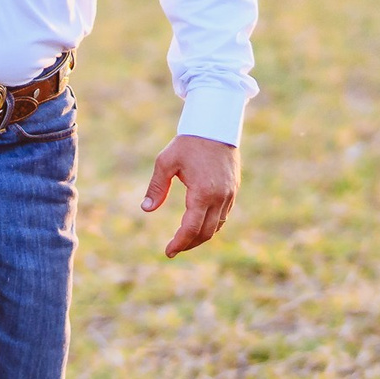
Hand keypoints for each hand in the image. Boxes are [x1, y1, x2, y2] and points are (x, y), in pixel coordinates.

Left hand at [142, 134, 238, 256]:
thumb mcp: (166, 162)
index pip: (191, 229)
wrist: (216, 126)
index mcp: (202, 193)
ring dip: (201, 236)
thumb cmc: (188, 143)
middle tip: (174, 249)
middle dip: (189, 244)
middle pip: (206, 233)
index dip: (179, 243)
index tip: (168, 252)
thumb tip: (146, 209)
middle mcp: (219, 198)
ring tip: (184, 239)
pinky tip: (199, 224)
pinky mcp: (233, 190)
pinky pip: (223, 216)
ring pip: (216, 226)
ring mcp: (229, 195)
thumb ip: (156, 187)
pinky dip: (211, 225)